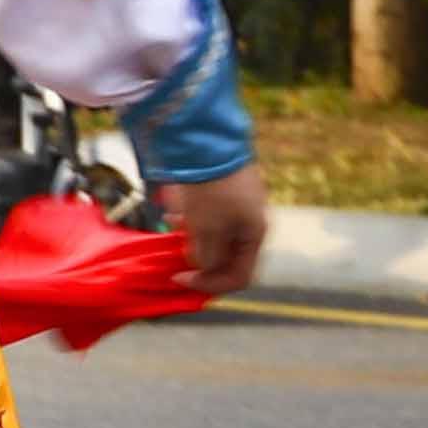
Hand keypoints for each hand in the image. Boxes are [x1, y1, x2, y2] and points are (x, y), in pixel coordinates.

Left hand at [167, 164, 272, 300]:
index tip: (180, 277)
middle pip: (227, 257)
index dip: (210, 284)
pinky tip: (173, 213)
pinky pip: (209, 217)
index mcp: (255, 235)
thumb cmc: (209, 189)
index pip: (240, 277)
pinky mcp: (225, 192)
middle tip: (174, 258)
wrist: (207, 143)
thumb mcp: (207, 229)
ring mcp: (240, 206)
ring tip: (175, 228)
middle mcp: (252, 223)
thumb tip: (205, 266)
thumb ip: (208, 255)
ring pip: (217, 237)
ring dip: (194, 240)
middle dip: (200, 260)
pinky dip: (192, 221)